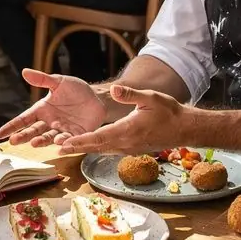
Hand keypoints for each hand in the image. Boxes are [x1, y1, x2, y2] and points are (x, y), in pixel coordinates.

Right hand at [0, 69, 104, 146]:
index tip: (0, 134)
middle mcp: (49, 122)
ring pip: (49, 137)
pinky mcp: (76, 135)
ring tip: (35, 143)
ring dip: (42, 141)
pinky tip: (59, 145)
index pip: (24, 119)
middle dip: (23, 136)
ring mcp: (62, 130)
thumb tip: (25, 71)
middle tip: (13, 141)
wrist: (97, 97)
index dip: (12, 126)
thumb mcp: (59, 82)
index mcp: (42, 110)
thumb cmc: (76, 89)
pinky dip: (64, 143)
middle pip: (33, 131)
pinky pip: (69, 140)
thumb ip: (42, 79)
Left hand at [60, 83, 189, 153]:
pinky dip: (96, 148)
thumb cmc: (168, 112)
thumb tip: (113, 89)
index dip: (81, 141)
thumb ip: (130, 94)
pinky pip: (110, 150)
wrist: (184, 129)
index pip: (99, 137)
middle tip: (56, 148)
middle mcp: (126, 143)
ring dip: (85, 149)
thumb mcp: (150, 98)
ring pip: (102, 150)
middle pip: (96, 147)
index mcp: (128, 130)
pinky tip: (88, 145)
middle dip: (76, 147)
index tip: (65, 143)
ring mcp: (129, 149)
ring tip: (66, 148)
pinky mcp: (132, 149)